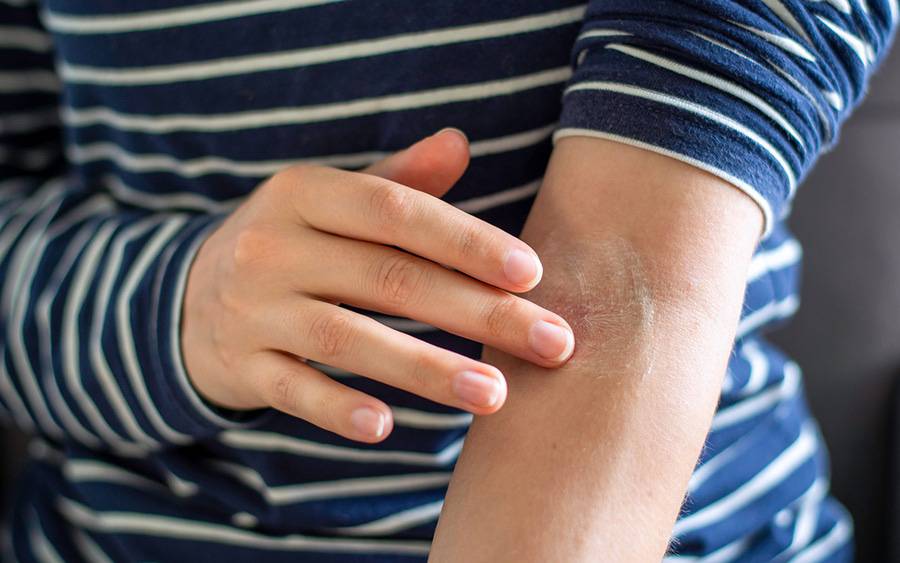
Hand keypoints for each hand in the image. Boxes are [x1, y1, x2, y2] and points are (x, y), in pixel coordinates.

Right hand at [182, 129, 574, 441]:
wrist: (186, 298)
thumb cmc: (289, 245)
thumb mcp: (329, 203)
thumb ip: (397, 181)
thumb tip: (461, 143)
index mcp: (303, 194)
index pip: (395, 212)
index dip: (466, 240)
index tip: (531, 274)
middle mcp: (273, 246)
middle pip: (388, 278)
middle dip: (477, 312)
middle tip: (551, 343)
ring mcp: (252, 309)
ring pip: (347, 338)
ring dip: (426, 369)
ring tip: (495, 394)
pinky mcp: (239, 366)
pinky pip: (292, 390)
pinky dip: (337, 408)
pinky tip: (387, 429)